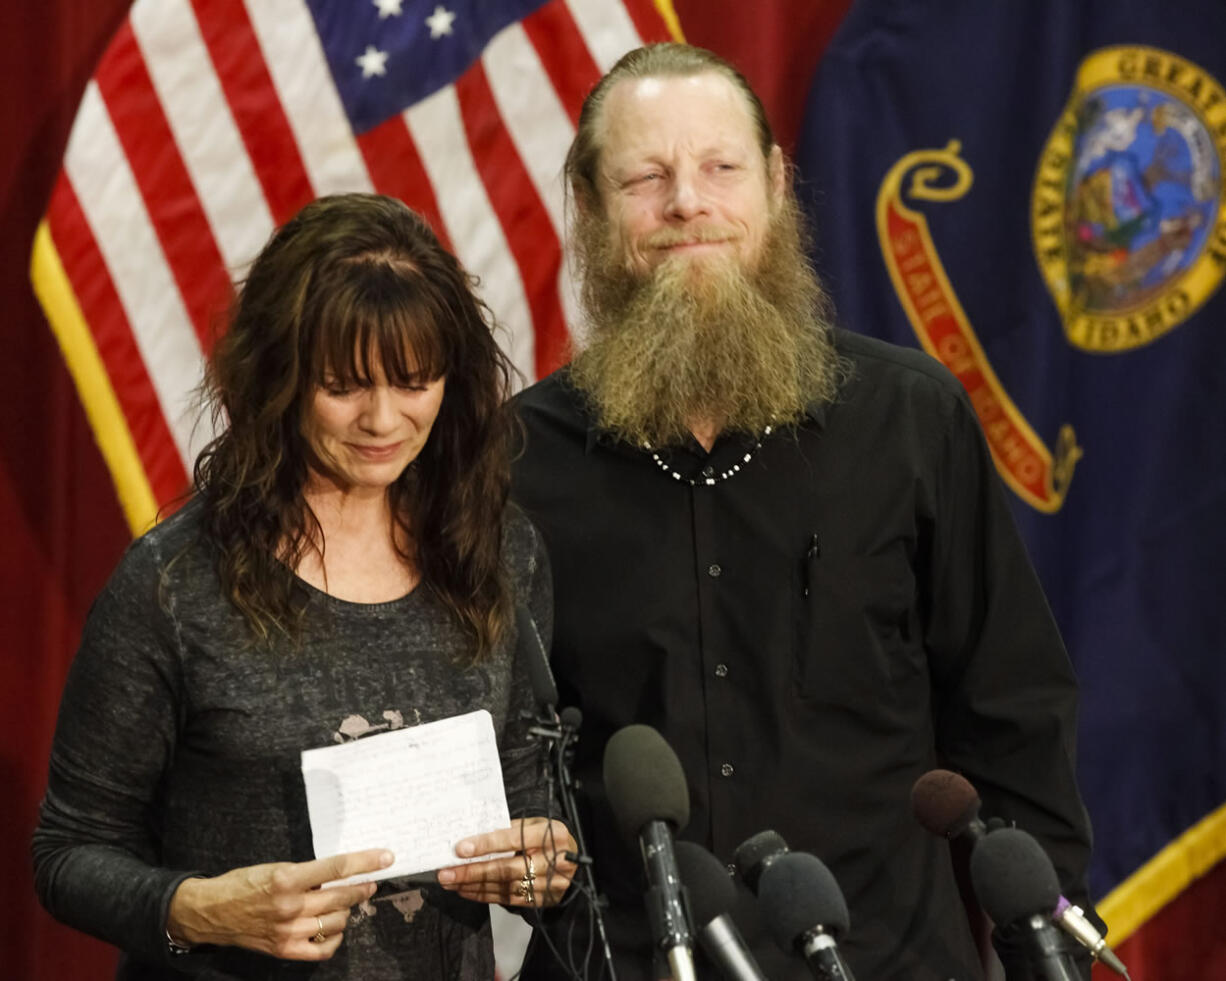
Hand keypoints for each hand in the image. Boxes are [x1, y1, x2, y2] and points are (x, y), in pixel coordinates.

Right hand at [166, 848, 393, 959]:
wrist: (211, 912)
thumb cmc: (243, 884)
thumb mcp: (275, 868)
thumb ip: (306, 873)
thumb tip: (340, 875)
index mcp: (288, 878)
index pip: (337, 867)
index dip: (365, 861)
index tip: (386, 857)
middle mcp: (290, 905)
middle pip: (342, 895)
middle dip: (362, 888)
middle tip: (369, 884)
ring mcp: (288, 931)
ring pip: (337, 921)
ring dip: (345, 911)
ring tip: (341, 904)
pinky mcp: (284, 950)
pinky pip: (323, 949)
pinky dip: (334, 938)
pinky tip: (332, 928)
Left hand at [437, 817, 576, 906]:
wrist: (575, 861)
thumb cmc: (549, 837)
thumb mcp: (537, 824)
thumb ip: (511, 829)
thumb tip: (475, 837)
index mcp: (551, 834)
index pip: (514, 839)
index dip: (486, 844)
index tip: (460, 848)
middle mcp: (552, 861)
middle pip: (506, 869)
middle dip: (472, 872)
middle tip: (446, 873)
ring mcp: (548, 884)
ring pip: (504, 887)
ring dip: (473, 886)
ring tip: (451, 882)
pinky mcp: (542, 900)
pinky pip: (508, 900)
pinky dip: (484, 895)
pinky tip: (466, 890)